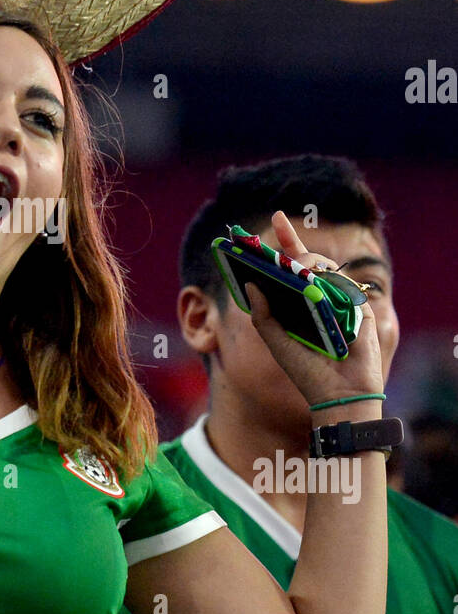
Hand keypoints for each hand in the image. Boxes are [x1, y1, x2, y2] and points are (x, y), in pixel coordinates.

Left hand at [244, 210, 383, 408]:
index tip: (278, 217)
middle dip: (295, 248)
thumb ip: (263, 314)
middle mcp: (323, 299)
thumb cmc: (307, 371)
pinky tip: (315, 286)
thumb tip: (252, 283)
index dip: (288, 242)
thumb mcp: (277, 341)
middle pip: (311, 263)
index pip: (294, 267)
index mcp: (302, 304)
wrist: (338, 395)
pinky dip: (330, 287)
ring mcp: (343, 303)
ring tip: (293, 268)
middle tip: (277, 237)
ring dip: (309, 266)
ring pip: (328, 270)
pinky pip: (345, 289)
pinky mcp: (361, 311)